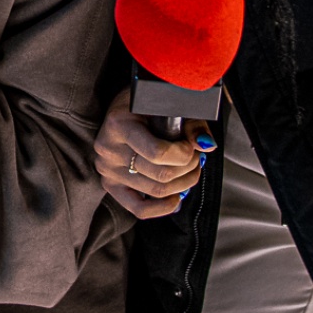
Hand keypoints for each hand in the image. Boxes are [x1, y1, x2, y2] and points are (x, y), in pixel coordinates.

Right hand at [94, 88, 208, 218]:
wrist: (123, 108)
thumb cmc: (146, 104)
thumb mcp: (167, 104)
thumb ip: (190, 123)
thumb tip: (205, 145)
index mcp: (118, 124)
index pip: (157, 152)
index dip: (184, 154)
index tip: (193, 145)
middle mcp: (108, 150)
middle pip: (160, 174)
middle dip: (188, 168)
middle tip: (197, 157)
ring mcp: (107, 170)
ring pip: (156, 191)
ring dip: (182, 184)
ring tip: (190, 170)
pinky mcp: (110, 185)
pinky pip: (138, 209)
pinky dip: (162, 208)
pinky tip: (176, 198)